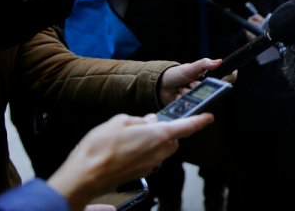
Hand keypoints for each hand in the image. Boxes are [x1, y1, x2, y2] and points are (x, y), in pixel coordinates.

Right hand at [48, 113, 213, 210]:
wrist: (85, 177)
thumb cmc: (100, 148)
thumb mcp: (119, 121)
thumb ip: (138, 119)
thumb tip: (147, 121)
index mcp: (158, 135)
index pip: (186, 127)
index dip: (200, 121)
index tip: (209, 117)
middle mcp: (158, 152)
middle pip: (173, 140)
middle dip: (167, 131)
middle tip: (149, 124)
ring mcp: (150, 165)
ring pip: (162, 150)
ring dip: (154, 142)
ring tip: (132, 137)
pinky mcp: (141, 174)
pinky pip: (149, 159)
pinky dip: (144, 152)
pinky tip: (126, 149)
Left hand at [158, 58, 233, 105]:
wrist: (161, 86)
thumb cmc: (176, 75)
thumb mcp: (190, 67)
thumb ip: (204, 64)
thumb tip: (219, 61)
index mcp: (209, 79)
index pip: (225, 79)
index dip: (226, 79)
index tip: (220, 79)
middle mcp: (206, 90)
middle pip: (211, 91)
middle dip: (198, 86)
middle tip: (190, 83)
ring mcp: (198, 99)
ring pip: (199, 99)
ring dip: (188, 93)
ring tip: (181, 88)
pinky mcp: (191, 107)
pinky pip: (191, 106)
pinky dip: (183, 100)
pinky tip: (178, 95)